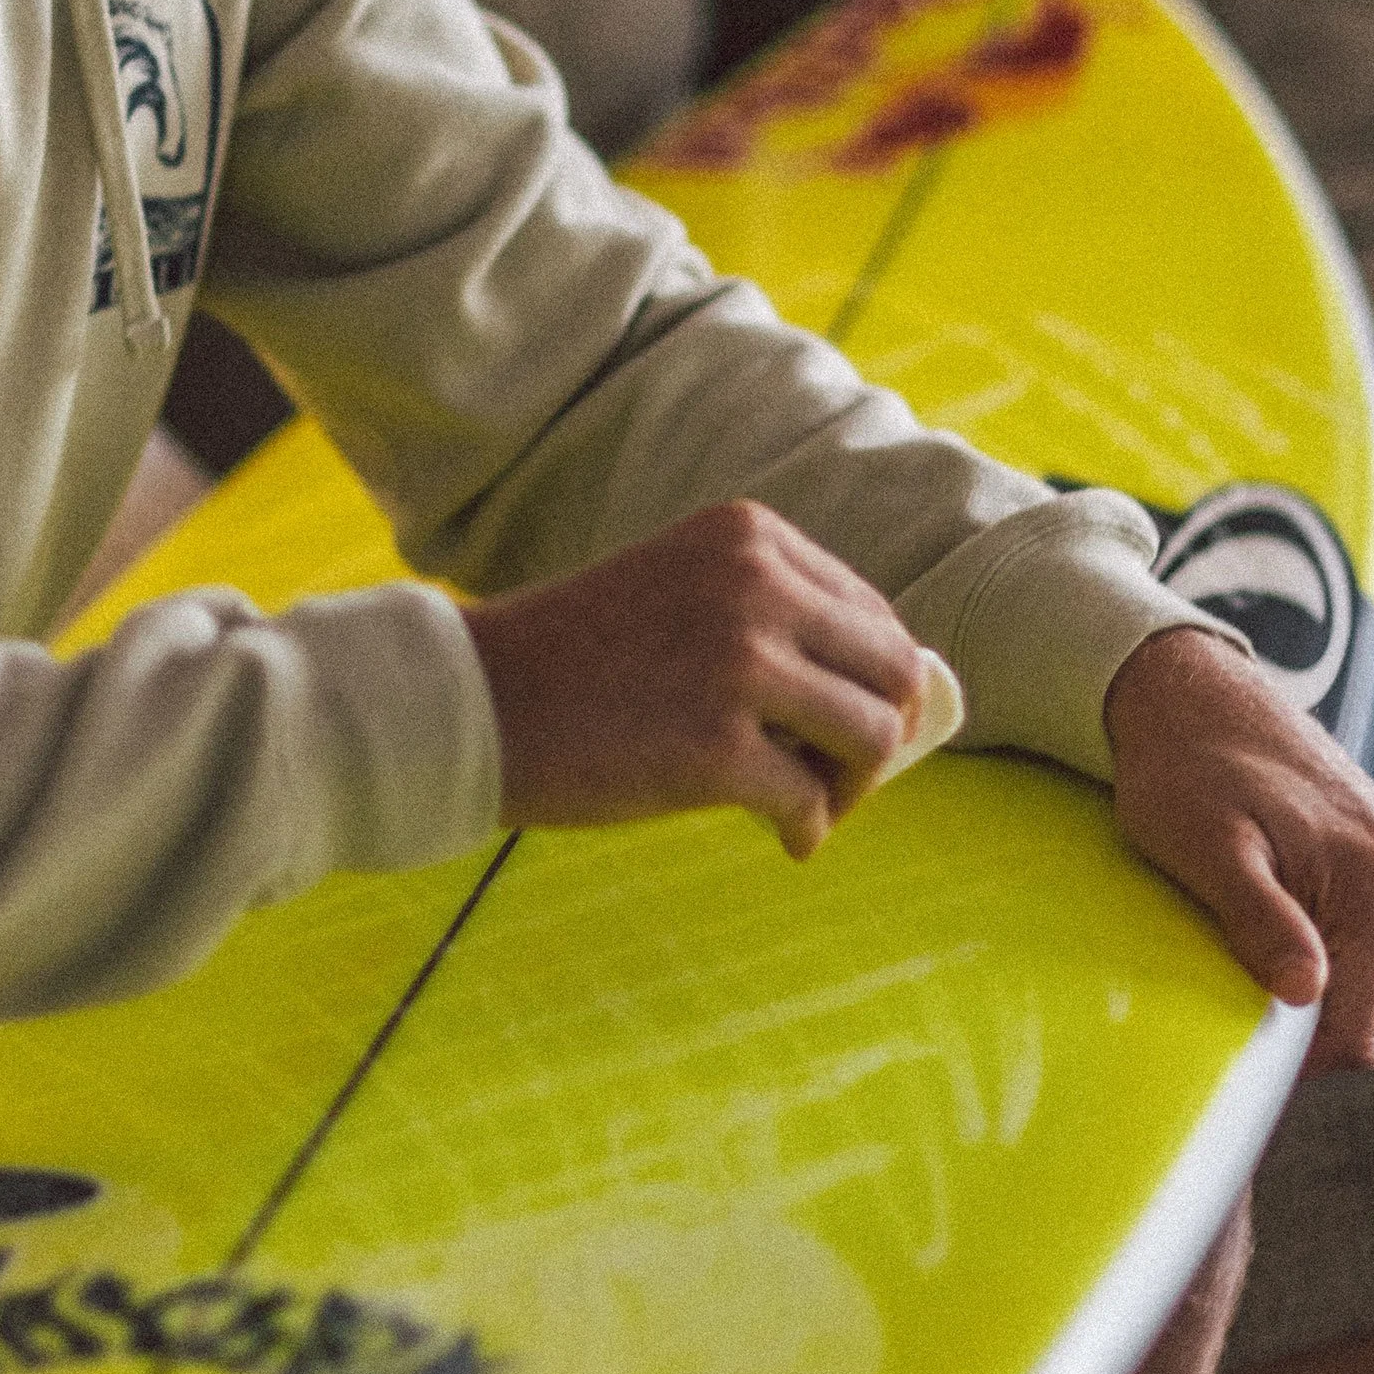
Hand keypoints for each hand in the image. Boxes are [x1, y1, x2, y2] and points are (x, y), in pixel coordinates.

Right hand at [463, 499, 927, 860]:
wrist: (476, 703)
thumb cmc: (581, 659)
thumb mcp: (685, 591)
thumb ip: (775, 615)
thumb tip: (898, 696)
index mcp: (749, 535)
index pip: (875, 613)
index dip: (874, 682)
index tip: (838, 726)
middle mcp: (754, 584)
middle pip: (894, 672)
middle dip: (880, 734)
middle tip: (837, 775)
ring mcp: (738, 663)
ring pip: (872, 736)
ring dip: (852, 785)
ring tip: (807, 805)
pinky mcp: (717, 747)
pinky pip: (810, 801)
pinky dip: (806, 828)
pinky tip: (779, 837)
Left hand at [1103, 625, 1373, 1068]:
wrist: (1189, 691)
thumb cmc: (1182, 767)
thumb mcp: (1204, 847)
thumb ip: (1259, 919)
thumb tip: (1306, 992)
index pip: (1356, 1030)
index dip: (1292, 1059)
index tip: (1229, 1049)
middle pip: (1369, 1014)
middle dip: (1303, 1026)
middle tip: (1225, 1001)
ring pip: (1370, 985)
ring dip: (1311, 991)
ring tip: (1242, 956)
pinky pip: (1366, 947)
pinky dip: (1320, 957)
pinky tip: (1266, 932)